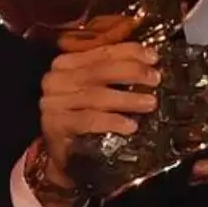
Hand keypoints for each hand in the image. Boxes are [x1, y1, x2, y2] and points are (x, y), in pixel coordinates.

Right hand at [37, 42, 159, 188]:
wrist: (61, 155)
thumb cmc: (82, 117)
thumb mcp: (95, 90)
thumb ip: (112, 73)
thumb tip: (149, 64)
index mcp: (66, 63)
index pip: (102, 51)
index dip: (130, 52)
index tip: (153, 57)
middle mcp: (56, 79)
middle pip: (100, 70)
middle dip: (132, 72)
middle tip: (155, 80)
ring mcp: (53, 102)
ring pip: (96, 95)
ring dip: (127, 98)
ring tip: (150, 102)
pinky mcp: (55, 125)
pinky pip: (89, 120)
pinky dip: (112, 122)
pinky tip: (130, 125)